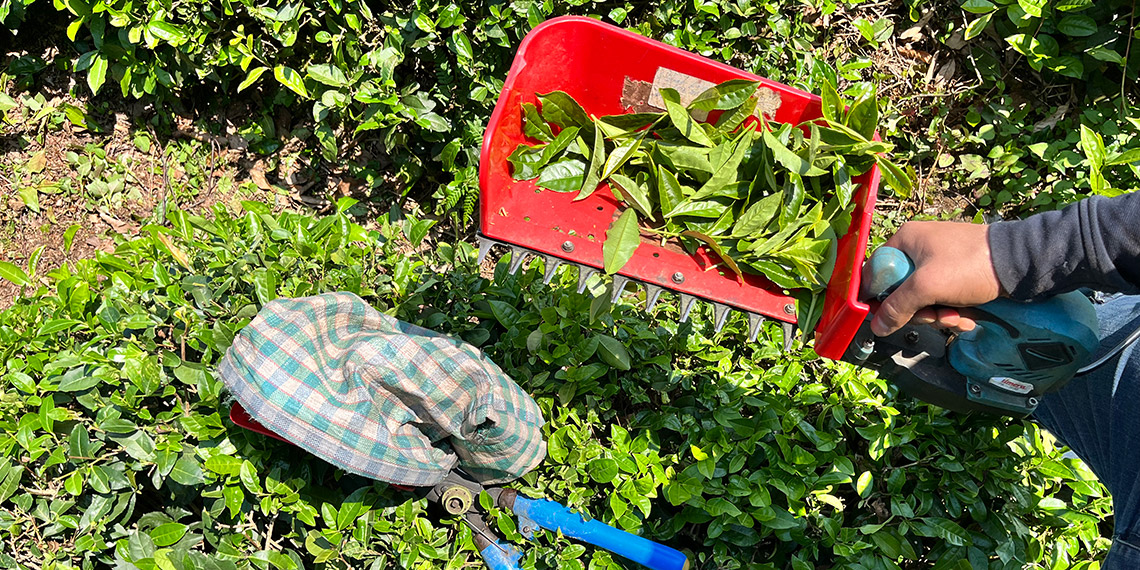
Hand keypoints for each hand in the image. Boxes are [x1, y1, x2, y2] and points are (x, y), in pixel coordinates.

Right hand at [871, 221, 1003, 335]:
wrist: (1020, 264)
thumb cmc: (968, 265)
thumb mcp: (927, 286)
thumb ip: (898, 307)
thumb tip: (876, 327)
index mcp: (905, 240)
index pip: (875, 272)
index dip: (877, 298)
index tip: (884, 318)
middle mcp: (919, 249)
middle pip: (900, 291)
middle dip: (919, 311)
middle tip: (934, 316)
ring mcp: (940, 263)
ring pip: (923, 300)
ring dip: (939, 316)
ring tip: (958, 317)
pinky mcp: (957, 276)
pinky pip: (943, 299)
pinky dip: (953, 312)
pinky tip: (967, 317)